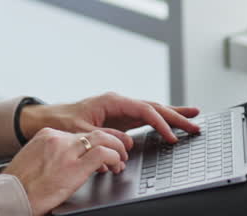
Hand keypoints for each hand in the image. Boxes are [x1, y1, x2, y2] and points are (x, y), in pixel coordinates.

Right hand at [2, 128, 127, 215]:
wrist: (11, 195)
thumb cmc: (19, 185)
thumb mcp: (33, 160)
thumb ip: (50, 155)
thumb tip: (66, 161)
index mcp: (46, 135)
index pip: (79, 133)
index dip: (95, 142)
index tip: (102, 150)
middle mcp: (57, 138)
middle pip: (93, 132)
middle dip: (111, 141)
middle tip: (119, 151)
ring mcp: (66, 151)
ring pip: (102, 138)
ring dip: (116, 148)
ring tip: (121, 158)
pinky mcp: (74, 167)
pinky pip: (103, 154)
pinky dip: (114, 158)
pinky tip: (116, 165)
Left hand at [19, 92, 200, 151]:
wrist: (50, 118)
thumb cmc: (62, 122)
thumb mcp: (80, 131)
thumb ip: (103, 137)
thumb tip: (124, 145)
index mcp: (112, 101)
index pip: (144, 110)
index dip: (160, 124)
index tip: (171, 137)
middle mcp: (119, 102)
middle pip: (154, 107)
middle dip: (176, 115)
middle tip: (196, 123)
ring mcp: (121, 109)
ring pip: (153, 110)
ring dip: (173, 115)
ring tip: (194, 117)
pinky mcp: (121, 118)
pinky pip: (146, 118)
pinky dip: (161, 121)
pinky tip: (172, 124)